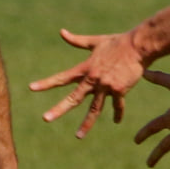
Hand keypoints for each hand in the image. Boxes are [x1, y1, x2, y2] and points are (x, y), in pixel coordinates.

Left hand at [28, 29, 145, 137]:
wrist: (138, 46)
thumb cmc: (117, 42)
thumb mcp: (95, 42)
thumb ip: (77, 41)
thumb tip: (61, 32)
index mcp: (85, 68)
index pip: (62, 77)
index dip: (46, 83)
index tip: (32, 88)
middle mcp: (93, 79)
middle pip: (74, 98)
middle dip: (59, 109)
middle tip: (45, 118)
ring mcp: (106, 86)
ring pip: (94, 109)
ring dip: (86, 124)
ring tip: (78, 136)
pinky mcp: (120, 90)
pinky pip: (117, 106)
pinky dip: (117, 114)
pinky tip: (115, 121)